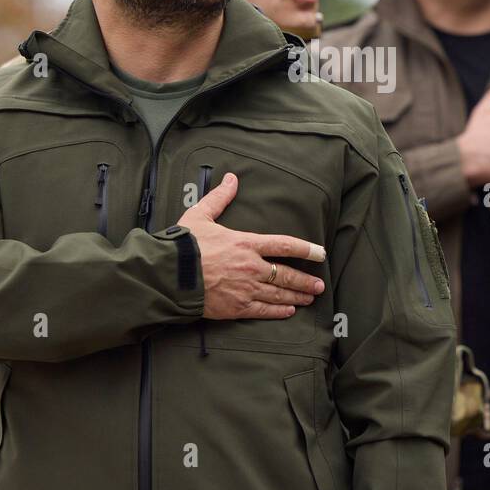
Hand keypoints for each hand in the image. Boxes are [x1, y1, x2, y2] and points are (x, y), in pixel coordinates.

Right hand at [177, 172, 326, 320]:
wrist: (168, 275)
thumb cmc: (183, 245)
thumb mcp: (201, 215)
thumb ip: (220, 198)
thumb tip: (231, 179)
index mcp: (246, 243)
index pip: (284, 245)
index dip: (306, 248)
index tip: (320, 252)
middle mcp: (251, 267)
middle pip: (287, 274)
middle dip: (306, 280)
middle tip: (320, 284)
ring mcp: (246, 289)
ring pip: (279, 294)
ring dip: (297, 295)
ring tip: (310, 297)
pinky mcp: (236, 307)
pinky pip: (264, 310)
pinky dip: (278, 311)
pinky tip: (289, 311)